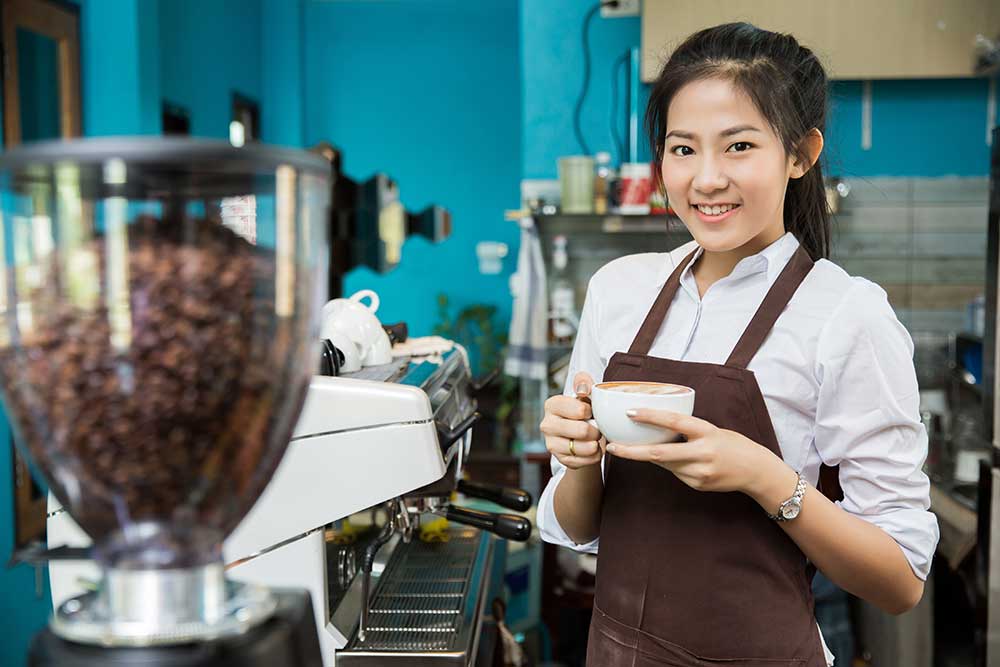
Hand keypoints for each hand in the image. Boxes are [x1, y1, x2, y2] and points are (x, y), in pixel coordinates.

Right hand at [540, 371, 605, 469]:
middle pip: (582, 430)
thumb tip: (583, 388)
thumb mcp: (585, 394)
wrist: (581, 435)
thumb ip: (584, 383)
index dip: (590, 412)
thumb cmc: (584, 411)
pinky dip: (593, 457)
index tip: (591, 412)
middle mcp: (547, 424)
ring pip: (582, 448)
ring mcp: (551, 444)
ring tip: (597, 439)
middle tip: (598, 428)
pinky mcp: (560, 459)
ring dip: (595, 445)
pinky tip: (595, 450)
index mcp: (552, 404)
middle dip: (596, 430)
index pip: (579, 409)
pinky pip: (582, 461)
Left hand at [605, 409, 780, 494]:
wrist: (756, 471)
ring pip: (664, 464)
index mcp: (707, 432)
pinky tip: (678, 461)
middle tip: (611, 446)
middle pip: (660, 454)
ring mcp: (700, 472)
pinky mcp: (698, 484)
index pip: (674, 421)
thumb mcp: (712, 430)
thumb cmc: (732, 444)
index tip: (630, 412)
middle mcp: (703, 453)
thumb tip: (656, 426)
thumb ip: (688, 430)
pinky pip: (675, 473)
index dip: (651, 416)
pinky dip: (669, 465)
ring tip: (637, 449)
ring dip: (649, 457)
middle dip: (631, 452)